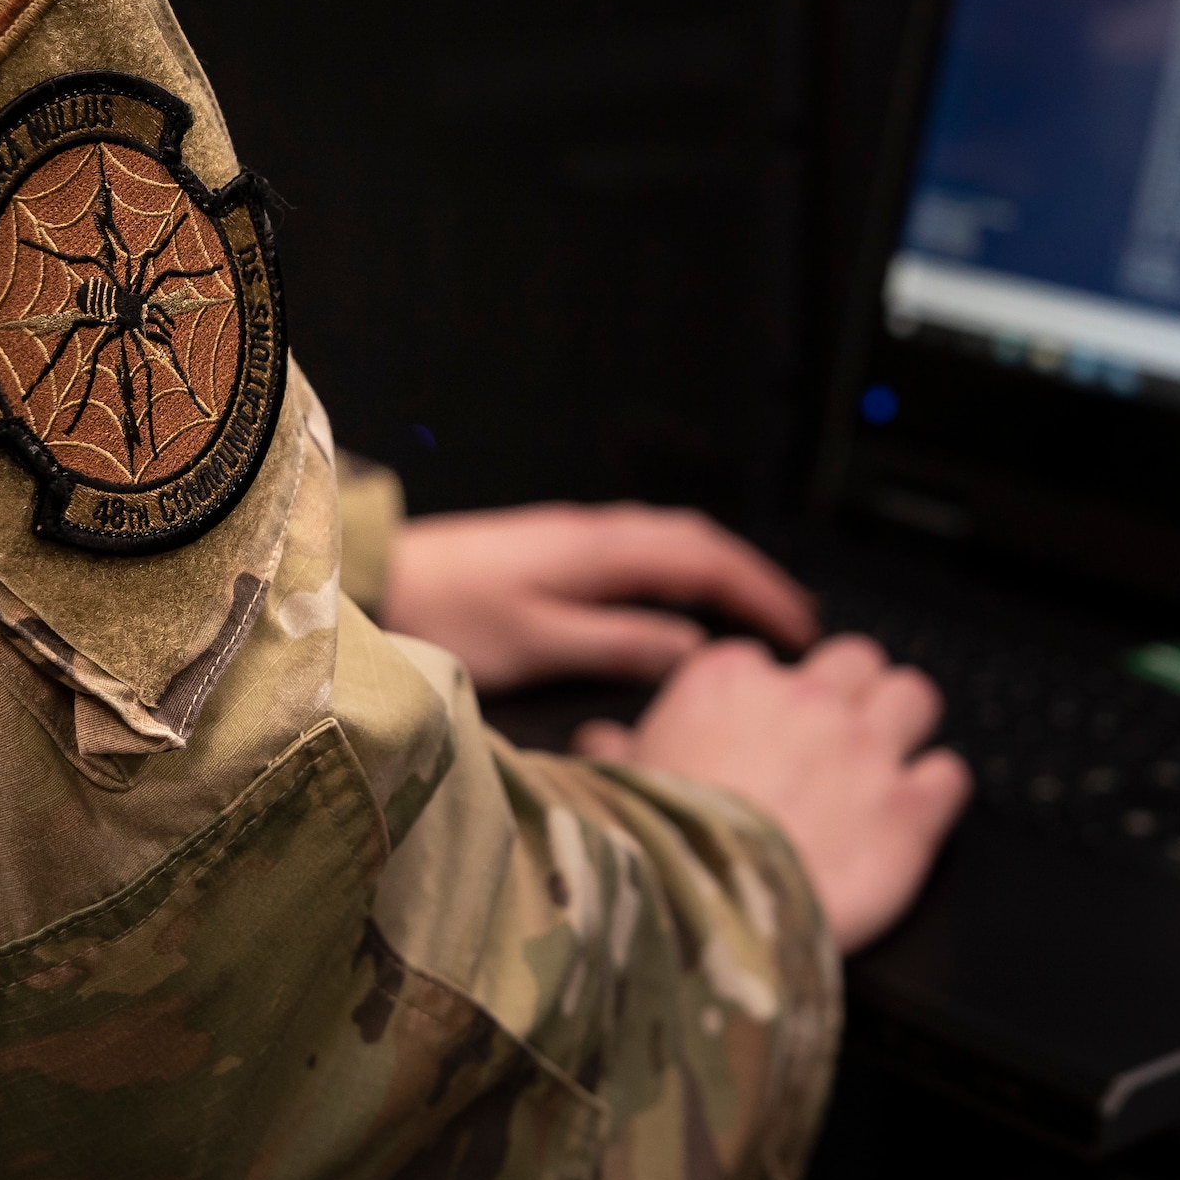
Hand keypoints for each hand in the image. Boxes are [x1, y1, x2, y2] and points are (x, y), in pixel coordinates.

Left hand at [379, 503, 818, 692]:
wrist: (377, 576)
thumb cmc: (450, 615)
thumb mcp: (539, 643)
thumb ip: (620, 643)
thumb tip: (696, 648)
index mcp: (605, 549)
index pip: (709, 562)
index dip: (762, 595)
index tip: (801, 632)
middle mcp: (600, 530)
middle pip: (700, 541)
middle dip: (753, 579)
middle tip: (793, 624)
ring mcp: (579, 534)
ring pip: (673, 541)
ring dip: (720, 572)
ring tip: (752, 614)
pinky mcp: (557, 547)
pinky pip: (645, 550)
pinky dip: (684, 572)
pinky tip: (682, 601)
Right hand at [576, 635, 971, 953]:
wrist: (706, 924)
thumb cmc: (653, 854)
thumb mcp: (615, 788)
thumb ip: (617, 752)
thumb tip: (600, 741)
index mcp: (728, 680)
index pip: (762, 660)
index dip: (767, 698)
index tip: (761, 730)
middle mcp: (805, 699)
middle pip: (855, 658)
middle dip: (852, 691)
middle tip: (838, 736)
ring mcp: (864, 748)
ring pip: (914, 693)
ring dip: (904, 723)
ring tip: (885, 760)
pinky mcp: (910, 809)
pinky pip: (950, 772)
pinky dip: (937, 789)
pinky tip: (916, 810)